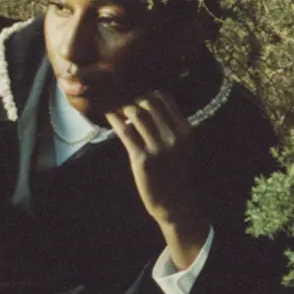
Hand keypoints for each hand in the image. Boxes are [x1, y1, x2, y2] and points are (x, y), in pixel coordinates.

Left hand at [107, 91, 209, 269]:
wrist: (175, 204)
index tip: (133, 89)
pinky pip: (125, 131)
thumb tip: (146, 105)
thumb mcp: (181, 147)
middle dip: (131, 95)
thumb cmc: (175, 175)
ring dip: (121, 105)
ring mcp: (159, 148)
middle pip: (149, 102)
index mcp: (185, 131)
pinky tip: (108, 115)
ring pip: (136, 113)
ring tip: (112, 104)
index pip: (164, 98)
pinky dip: (115, 120)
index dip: (146, 90)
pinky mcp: (143, 159)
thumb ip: (169, 126)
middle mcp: (174, 137)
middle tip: (118, 93)